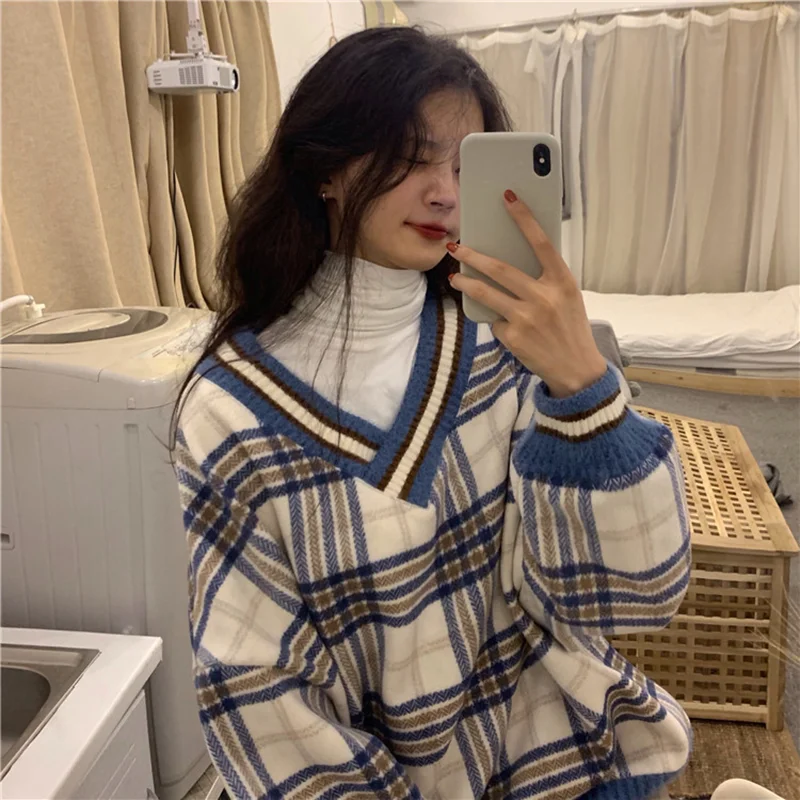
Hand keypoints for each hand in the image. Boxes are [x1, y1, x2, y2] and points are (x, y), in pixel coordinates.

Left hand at [448, 190, 606, 398]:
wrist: (577, 369)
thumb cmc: (570, 327)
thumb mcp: (567, 297)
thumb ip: (545, 278)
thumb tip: (510, 257)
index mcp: (562, 281)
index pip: (541, 242)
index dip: (524, 218)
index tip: (508, 197)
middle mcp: (545, 297)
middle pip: (501, 269)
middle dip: (473, 255)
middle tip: (455, 246)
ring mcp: (527, 318)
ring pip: (486, 293)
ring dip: (466, 283)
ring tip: (455, 276)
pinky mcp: (513, 337)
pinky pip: (494, 320)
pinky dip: (495, 319)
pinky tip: (503, 323)